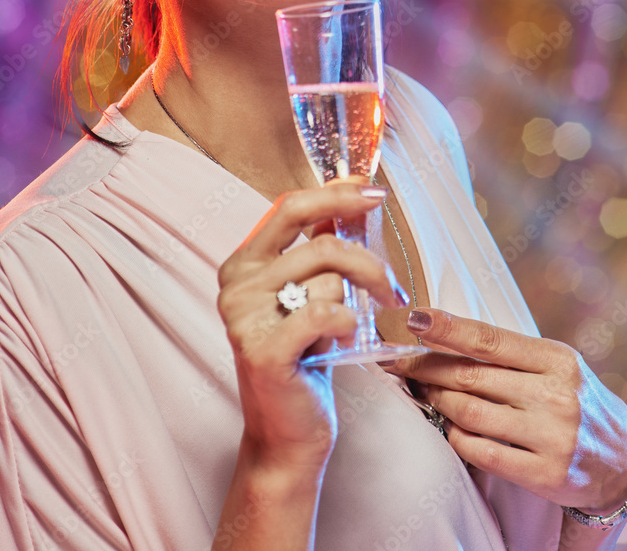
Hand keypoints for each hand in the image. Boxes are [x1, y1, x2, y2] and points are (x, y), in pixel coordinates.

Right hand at [217, 179, 406, 472]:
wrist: (286, 434)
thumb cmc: (303, 361)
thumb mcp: (310, 296)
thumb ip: (321, 247)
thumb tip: (352, 197)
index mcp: (242, 264)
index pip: (289, 208)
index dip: (335, 195)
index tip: (374, 192)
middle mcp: (235, 285)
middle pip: (321, 244)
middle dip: (368, 263)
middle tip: (391, 287)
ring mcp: (243, 317)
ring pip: (329, 280)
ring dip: (357, 304)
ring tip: (353, 329)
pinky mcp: (262, 349)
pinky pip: (325, 314)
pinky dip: (347, 324)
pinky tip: (346, 341)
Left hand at [385, 309, 626, 512]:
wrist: (624, 461)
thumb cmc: (574, 400)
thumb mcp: (554, 365)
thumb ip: (508, 353)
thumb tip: (442, 333)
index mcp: (557, 359)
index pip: (488, 339)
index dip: (445, 328)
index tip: (411, 318)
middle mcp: (557, 396)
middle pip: (470, 377)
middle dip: (426, 367)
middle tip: (399, 362)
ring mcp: (552, 437)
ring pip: (469, 413)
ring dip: (437, 401)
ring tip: (425, 393)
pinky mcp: (546, 475)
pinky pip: (481, 451)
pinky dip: (456, 436)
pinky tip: (450, 426)